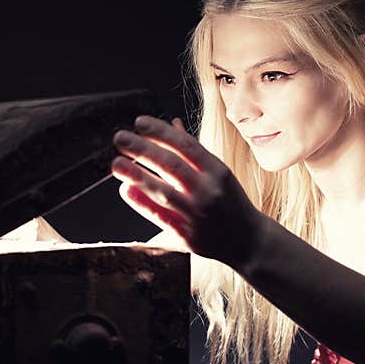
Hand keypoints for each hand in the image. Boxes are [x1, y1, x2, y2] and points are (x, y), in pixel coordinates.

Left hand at [111, 115, 266, 270]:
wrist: (248, 241)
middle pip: (171, 165)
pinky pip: (160, 216)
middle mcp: (208, 190)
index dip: (160, 132)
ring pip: (163, 191)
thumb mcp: (219, 172)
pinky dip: (142, 203)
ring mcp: (197, 214)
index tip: (139, 122)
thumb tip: (172, 124)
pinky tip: (126, 189)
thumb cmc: (230, 201)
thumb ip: (194, 150)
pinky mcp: (188, 235)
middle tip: (120, 138)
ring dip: (137, 176)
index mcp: (217, 171)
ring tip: (116, 164)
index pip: (185, 145)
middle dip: (143, 149)